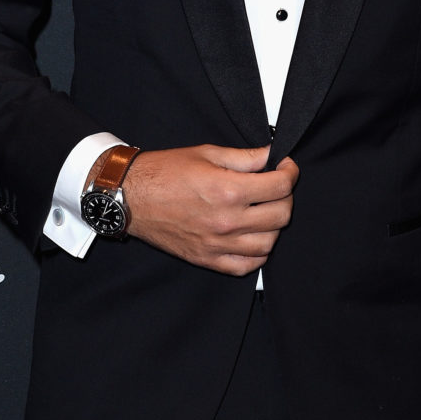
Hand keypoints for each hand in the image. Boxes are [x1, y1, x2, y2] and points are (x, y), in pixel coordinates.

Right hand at [124, 144, 298, 275]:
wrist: (131, 197)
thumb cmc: (163, 172)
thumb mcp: (206, 153)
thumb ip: (245, 157)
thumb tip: (271, 155)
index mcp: (228, 190)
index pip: (281, 186)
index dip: (290, 172)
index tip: (285, 167)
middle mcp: (226, 221)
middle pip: (281, 215)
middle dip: (285, 196)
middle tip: (275, 186)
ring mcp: (218, 244)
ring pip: (269, 243)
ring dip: (273, 225)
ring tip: (263, 211)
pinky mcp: (208, 259)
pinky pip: (247, 265)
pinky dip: (257, 253)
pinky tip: (252, 236)